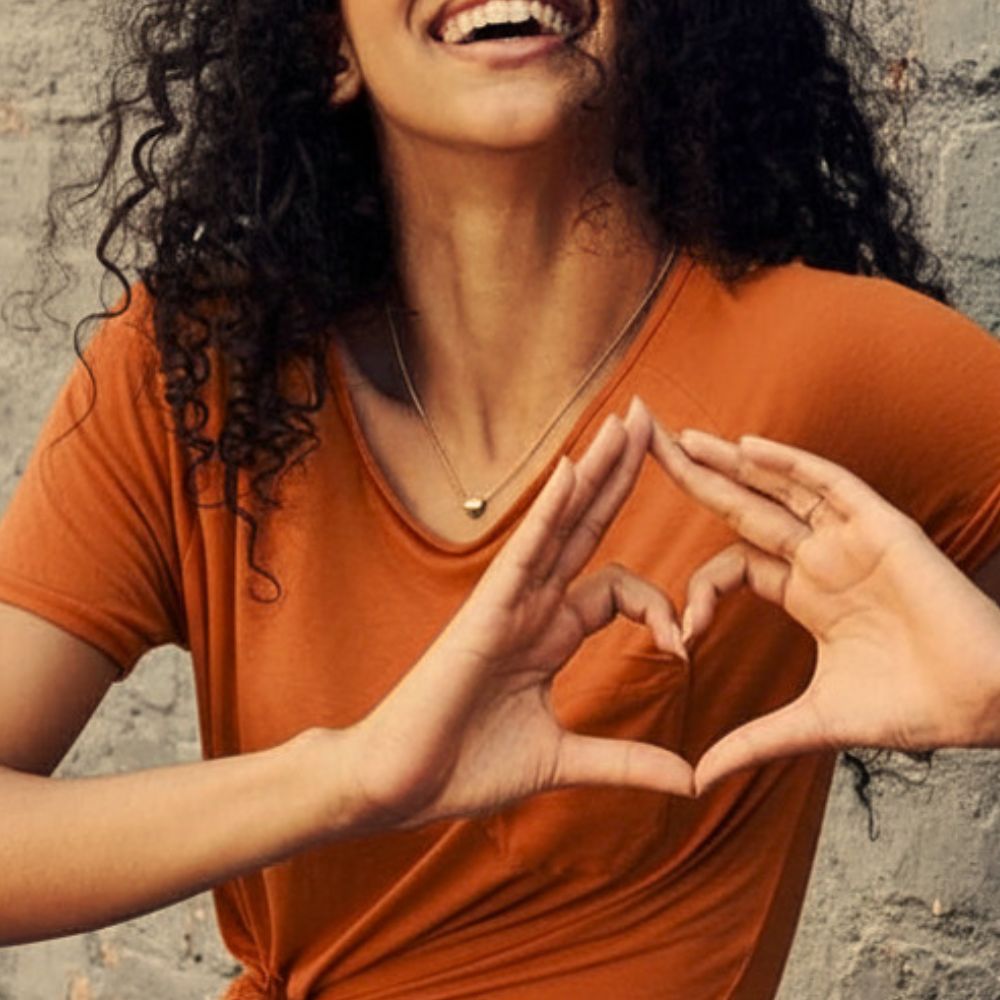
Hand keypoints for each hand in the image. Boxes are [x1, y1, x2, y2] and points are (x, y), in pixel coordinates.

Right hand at [339, 400, 693, 832]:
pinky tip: (573, 470)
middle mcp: (533, 606)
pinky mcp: (485, 611)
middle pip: (588, 527)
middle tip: (655, 421)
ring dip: (596, 471)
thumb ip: (625, 761)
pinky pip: (524, 551)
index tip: (683, 648)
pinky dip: (549, 511)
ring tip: (629, 421)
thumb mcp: (563, 761)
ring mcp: (509, 603)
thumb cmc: (465, 768)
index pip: (618, 588)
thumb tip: (690, 781)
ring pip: (561, 524)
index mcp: (550, 635)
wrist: (400, 786)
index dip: (660, 605)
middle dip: (621, 475)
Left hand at [651, 424, 999, 793]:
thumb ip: (753, 742)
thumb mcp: (812, 722)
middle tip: (644, 447)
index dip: (698, 590)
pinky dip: (790, 465)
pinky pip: (831, 485)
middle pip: (744, 507)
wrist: (983, 706)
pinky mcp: (883, 528)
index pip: (733, 565)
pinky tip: (746, 448)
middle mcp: (822, 557)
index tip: (681, 635)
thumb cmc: (913, 709)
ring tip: (682, 438)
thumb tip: (697, 781)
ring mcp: (851, 539)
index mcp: (805, 594)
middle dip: (695, 477)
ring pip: (780, 486)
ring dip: (731, 462)